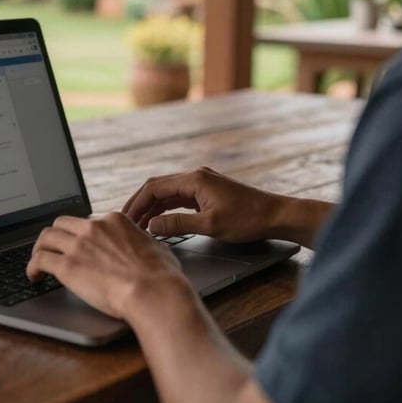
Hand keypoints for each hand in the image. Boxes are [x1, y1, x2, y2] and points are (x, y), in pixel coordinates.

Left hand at [26, 212, 190, 319]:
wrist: (153, 291)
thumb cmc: (161, 275)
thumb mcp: (155, 247)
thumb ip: (143, 243)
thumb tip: (146, 248)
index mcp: (114, 220)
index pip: (88, 221)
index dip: (81, 234)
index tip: (78, 244)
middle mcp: (94, 227)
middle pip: (63, 223)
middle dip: (56, 235)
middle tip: (53, 248)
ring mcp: (79, 245)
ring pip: (46, 237)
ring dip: (39, 248)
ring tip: (37, 260)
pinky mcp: (67, 266)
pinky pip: (40, 259)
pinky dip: (32, 266)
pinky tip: (33, 276)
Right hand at [122, 166, 283, 242]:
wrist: (275, 215)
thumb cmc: (247, 219)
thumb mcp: (210, 225)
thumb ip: (178, 224)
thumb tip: (151, 226)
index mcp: (194, 179)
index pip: (155, 187)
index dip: (137, 203)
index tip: (126, 219)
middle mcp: (195, 176)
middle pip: (158, 187)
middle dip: (140, 203)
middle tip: (126, 221)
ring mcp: (201, 183)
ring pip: (168, 193)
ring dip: (152, 207)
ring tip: (138, 224)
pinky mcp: (206, 192)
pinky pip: (179, 198)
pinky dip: (166, 209)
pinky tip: (158, 221)